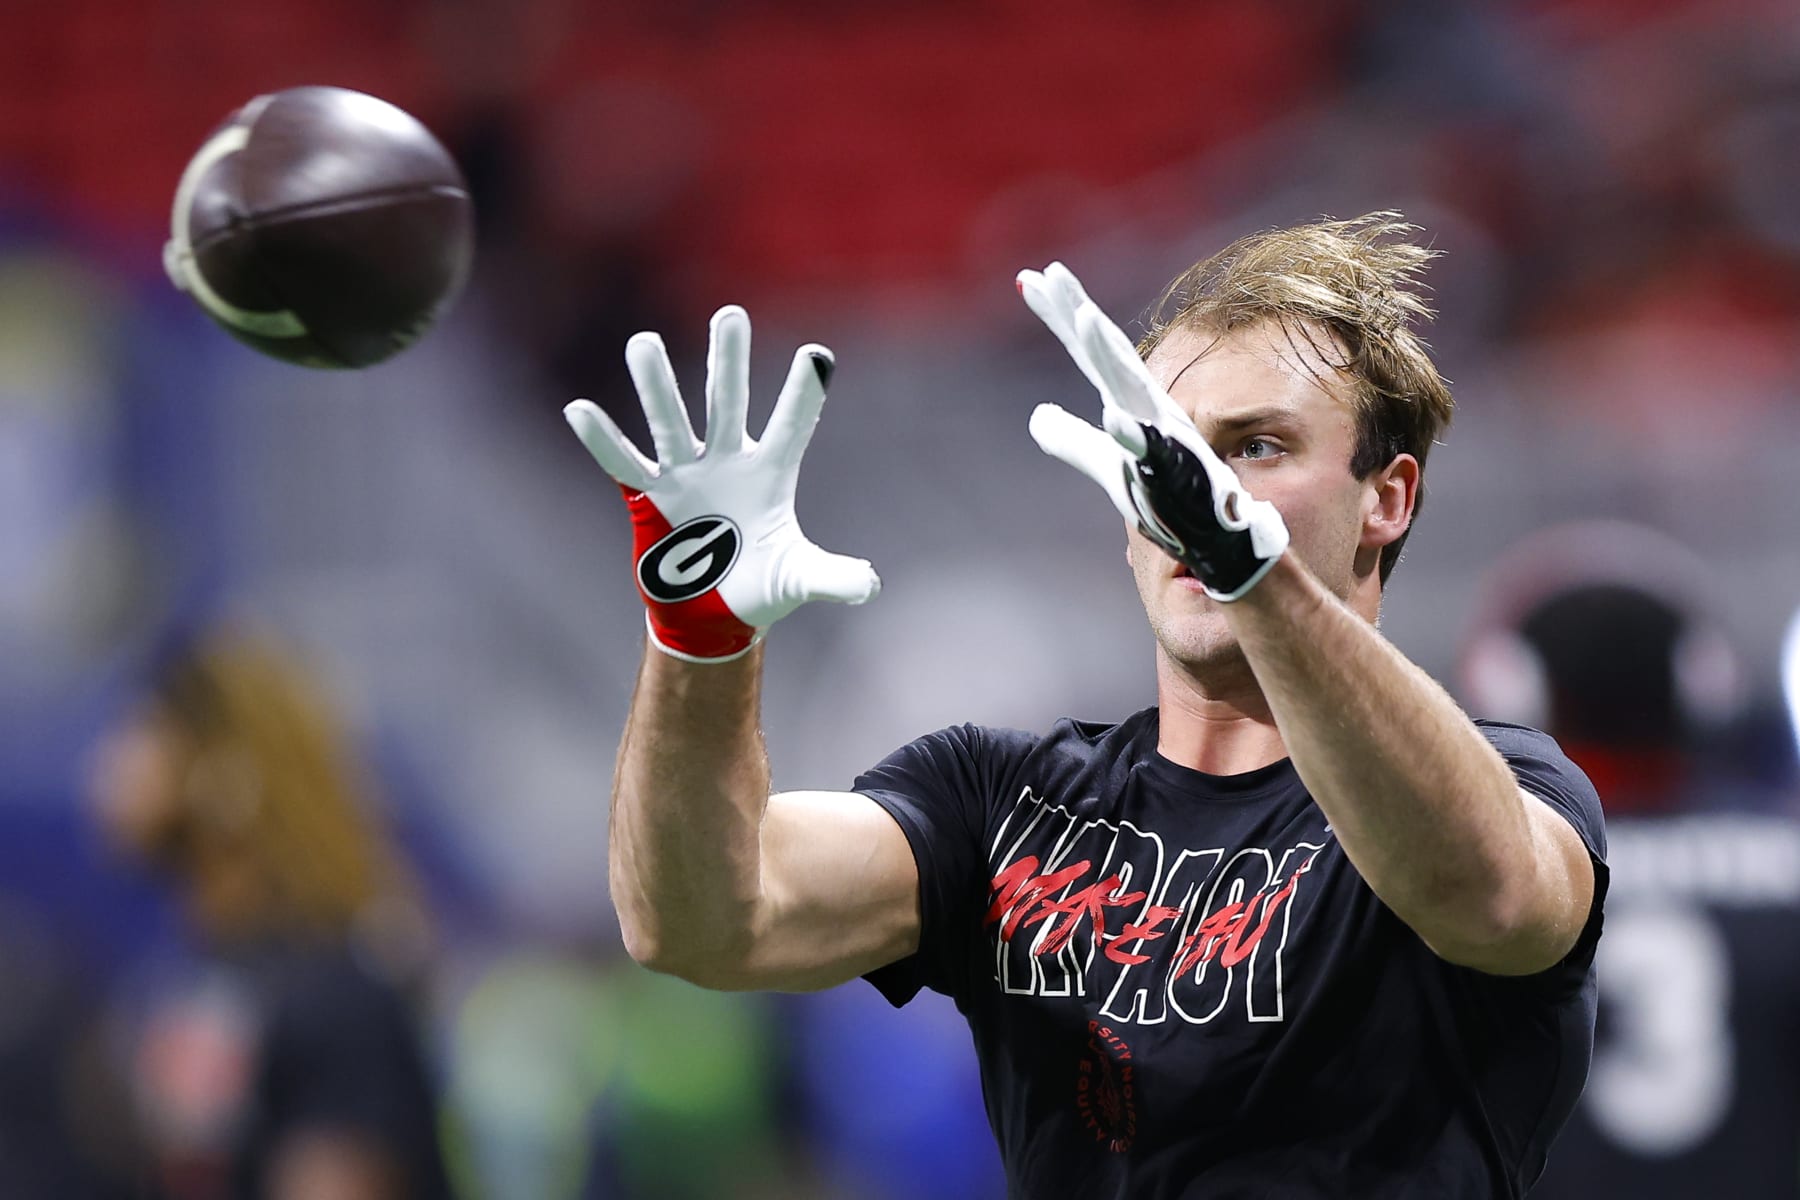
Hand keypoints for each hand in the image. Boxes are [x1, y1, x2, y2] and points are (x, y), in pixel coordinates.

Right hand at [565, 306, 878, 661]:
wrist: (713, 617)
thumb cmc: (763, 588)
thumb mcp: (800, 580)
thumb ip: (833, 578)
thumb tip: (869, 585)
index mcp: (771, 473)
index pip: (793, 426)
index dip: (803, 394)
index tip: (818, 354)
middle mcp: (728, 462)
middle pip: (728, 403)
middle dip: (728, 362)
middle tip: (731, 315)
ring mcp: (685, 475)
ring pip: (671, 422)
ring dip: (656, 386)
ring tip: (643, 343)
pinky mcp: (648, 499)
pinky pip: (623, 465)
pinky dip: (603, 441)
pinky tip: (580, 410)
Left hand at [1017, 262, 1288, 600]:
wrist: (1216, 539)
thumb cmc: (1166, 496)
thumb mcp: (1108, 464)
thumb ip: (1071, 440)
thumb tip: (1036, 416)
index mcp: (1127, 403)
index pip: (1086, 352)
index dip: (1059, 316)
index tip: (1028, 280)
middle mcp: (1147, 408)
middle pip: (1106, 352)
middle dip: (1079, 311)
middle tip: (1051, 273)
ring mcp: (1163, 435)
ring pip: (1132, 387)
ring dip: (1108, 353)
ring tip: (1082, 318)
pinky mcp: (1176, 470)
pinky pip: (1153, 449)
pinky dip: (1134, 432)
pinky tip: (1112, 415)